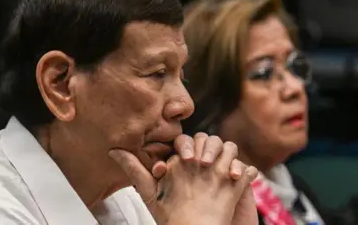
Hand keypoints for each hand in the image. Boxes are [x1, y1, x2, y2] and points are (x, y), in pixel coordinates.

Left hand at [108, 134, 257, 224]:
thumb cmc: (171, 216)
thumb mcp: (150, 193)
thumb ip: (134, 170)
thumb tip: (111, 150)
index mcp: (183, 162)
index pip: (185, 141)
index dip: (184, 146)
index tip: (181, 160)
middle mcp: (202, 163)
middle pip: (207, 140)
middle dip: (205, 147)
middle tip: (199, 163)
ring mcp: (221, 171)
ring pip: (227, 147)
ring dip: (223, 153)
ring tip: (215, 169)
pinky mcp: (238, 182)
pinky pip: (246, 167)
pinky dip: (242, 169)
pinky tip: (234, 179)